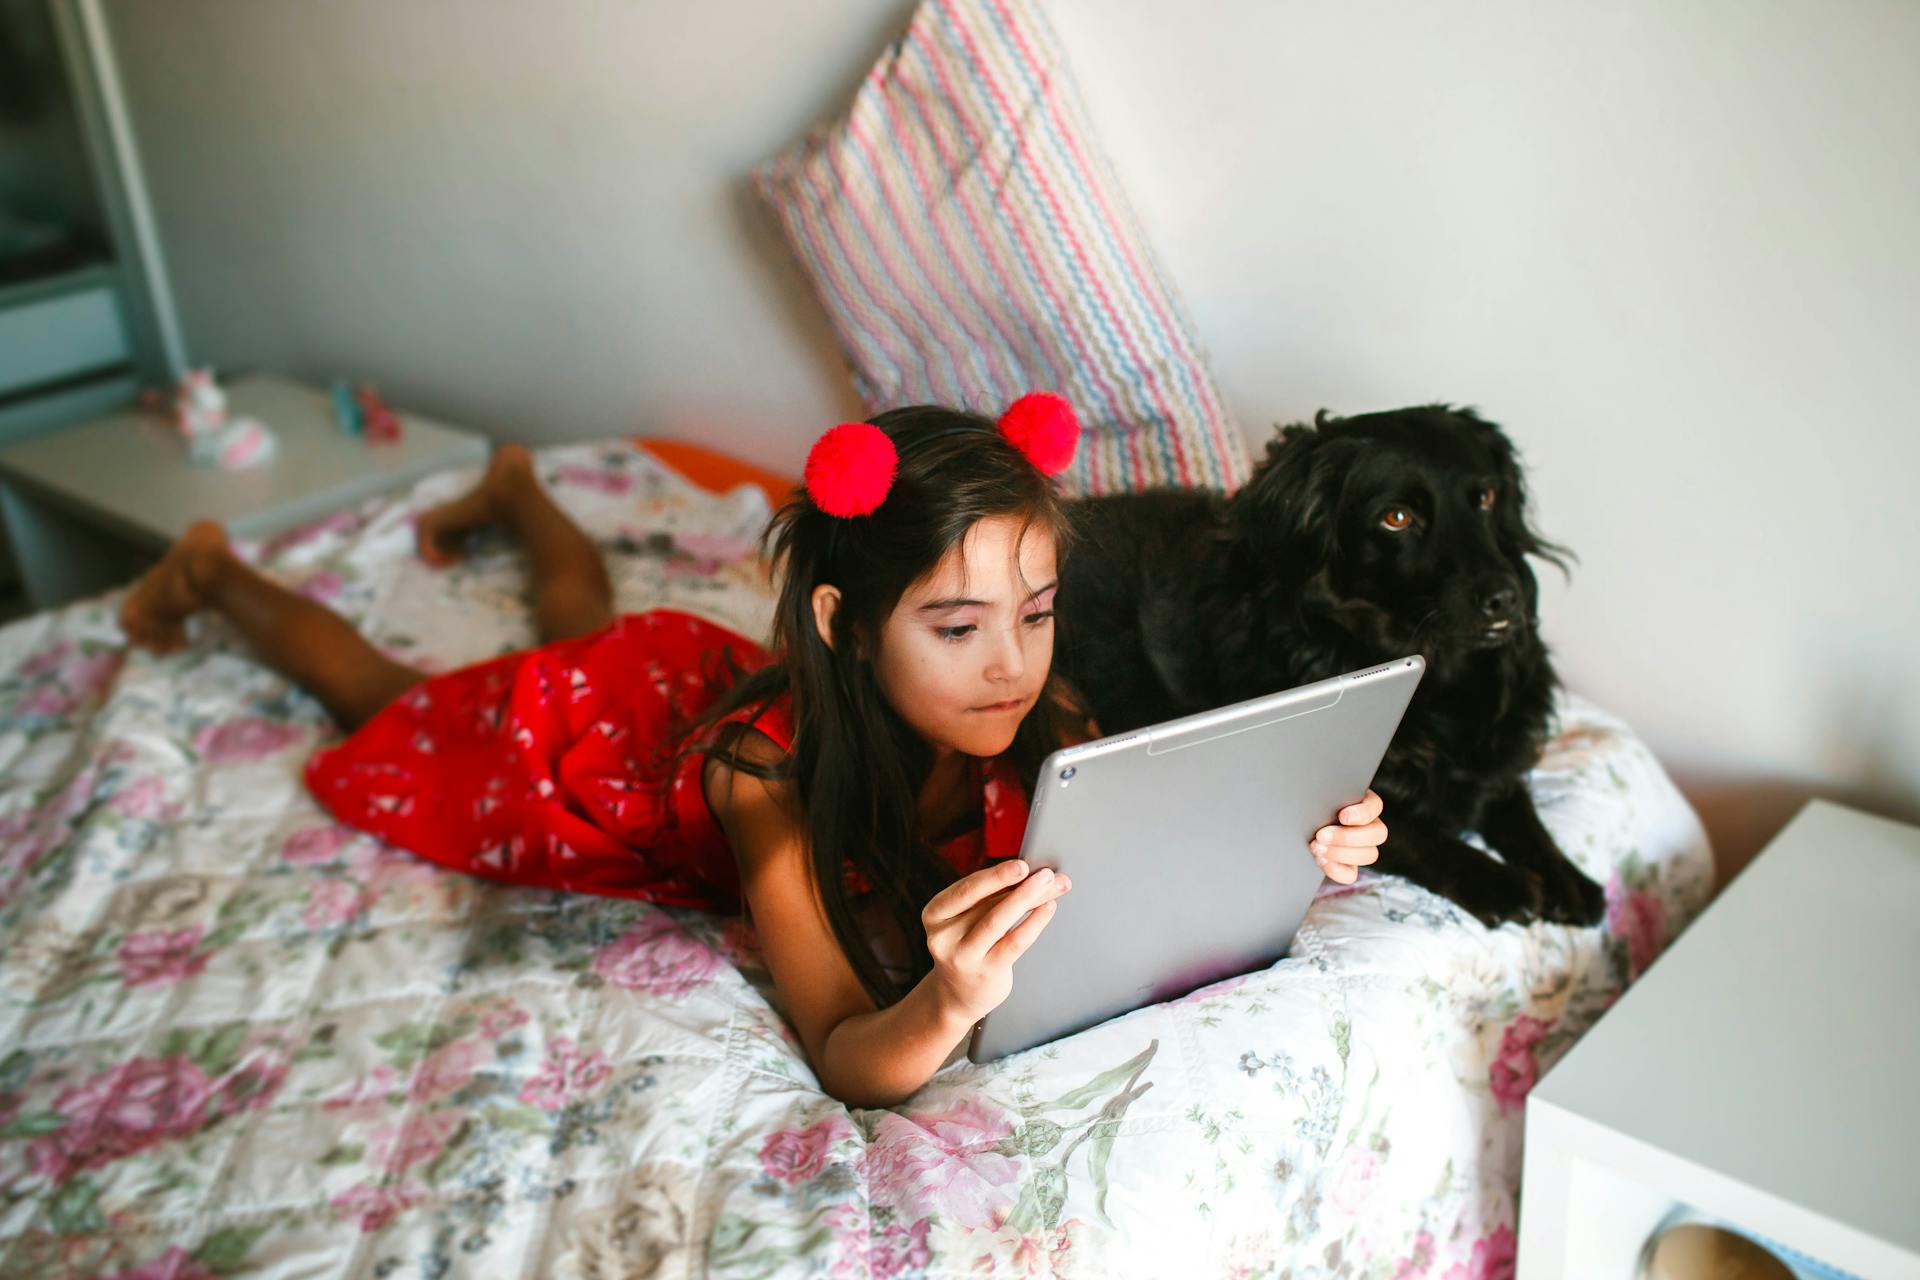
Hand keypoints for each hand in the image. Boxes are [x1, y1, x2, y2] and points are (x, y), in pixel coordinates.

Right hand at [922, 859, 1071, 1022]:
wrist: (957, 994)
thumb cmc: (968, 945)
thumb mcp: (969, 918)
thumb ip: (992, 896)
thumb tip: (1031, 872)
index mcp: (935, 913)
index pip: (967, 889)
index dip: (995, 876)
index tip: (1022, 865)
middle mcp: (944, 936)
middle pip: (987, 903)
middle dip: (1020, 885)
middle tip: (1046, 873)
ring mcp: (963, 957)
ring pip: (999, 921)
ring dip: (1029, 899)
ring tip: (1052, 886)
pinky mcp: (986, 972)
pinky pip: (1014, 942)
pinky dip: (1034, 922)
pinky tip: (1048, 908)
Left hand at [1310, 789, 1386, 884]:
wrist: (1294, 822)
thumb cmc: (1306, 802)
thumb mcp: (1316, 794)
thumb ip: (1324, 793)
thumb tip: (1318, 786)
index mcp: (1362, 803)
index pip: (1375, 806)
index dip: (1362, 813)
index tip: (1342, 816)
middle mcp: (1367, 825)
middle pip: (1378, 834)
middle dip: (1347, 837)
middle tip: (1321, 835)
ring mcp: (1361, 847)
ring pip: (1369, 855)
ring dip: (1341, 853)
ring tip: (1317, 847)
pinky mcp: (1349, 865)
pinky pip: (1351, 874)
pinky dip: (1336, 870)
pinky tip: (1321, 860)